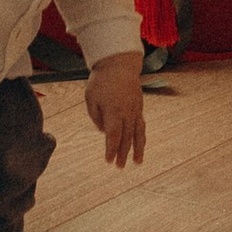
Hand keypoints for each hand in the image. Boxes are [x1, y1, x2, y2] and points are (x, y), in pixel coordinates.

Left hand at [85, 51, 147, 167]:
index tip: (108, 161)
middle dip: (122, 153)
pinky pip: (141, 125)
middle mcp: (126, 112)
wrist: (119, 64)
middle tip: (119, 167)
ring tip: (138, 162)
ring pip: (137, 133)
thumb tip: (104, 131)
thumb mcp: (91, 98)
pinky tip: (140, 146)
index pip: (113, 135)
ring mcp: (135, 110)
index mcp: (113, 111)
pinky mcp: (139, 107)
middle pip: (126, 137)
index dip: (111, 149)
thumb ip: (96, 117)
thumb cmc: (101, 81)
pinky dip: (141, 137)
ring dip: (137, 149)